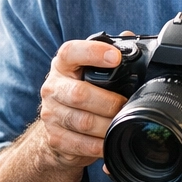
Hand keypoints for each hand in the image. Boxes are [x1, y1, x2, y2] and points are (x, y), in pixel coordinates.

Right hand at [37, 38, 128, 167]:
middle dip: (109, 102)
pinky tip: (111, 141)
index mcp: (63, 66)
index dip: (93, 52)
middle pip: (79, 94)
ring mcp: (51, 114)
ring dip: (107, 125)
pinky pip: (80, 144)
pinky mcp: (55, 138)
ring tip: (122, 123)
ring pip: (82, 122)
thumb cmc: (82, 92)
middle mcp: (53, 88)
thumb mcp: (90, 71)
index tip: (116, 57)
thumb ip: (109, 54)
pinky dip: (100, 145)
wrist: (60, 127)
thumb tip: (130, 36)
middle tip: (126, 104)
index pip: (71, 52)